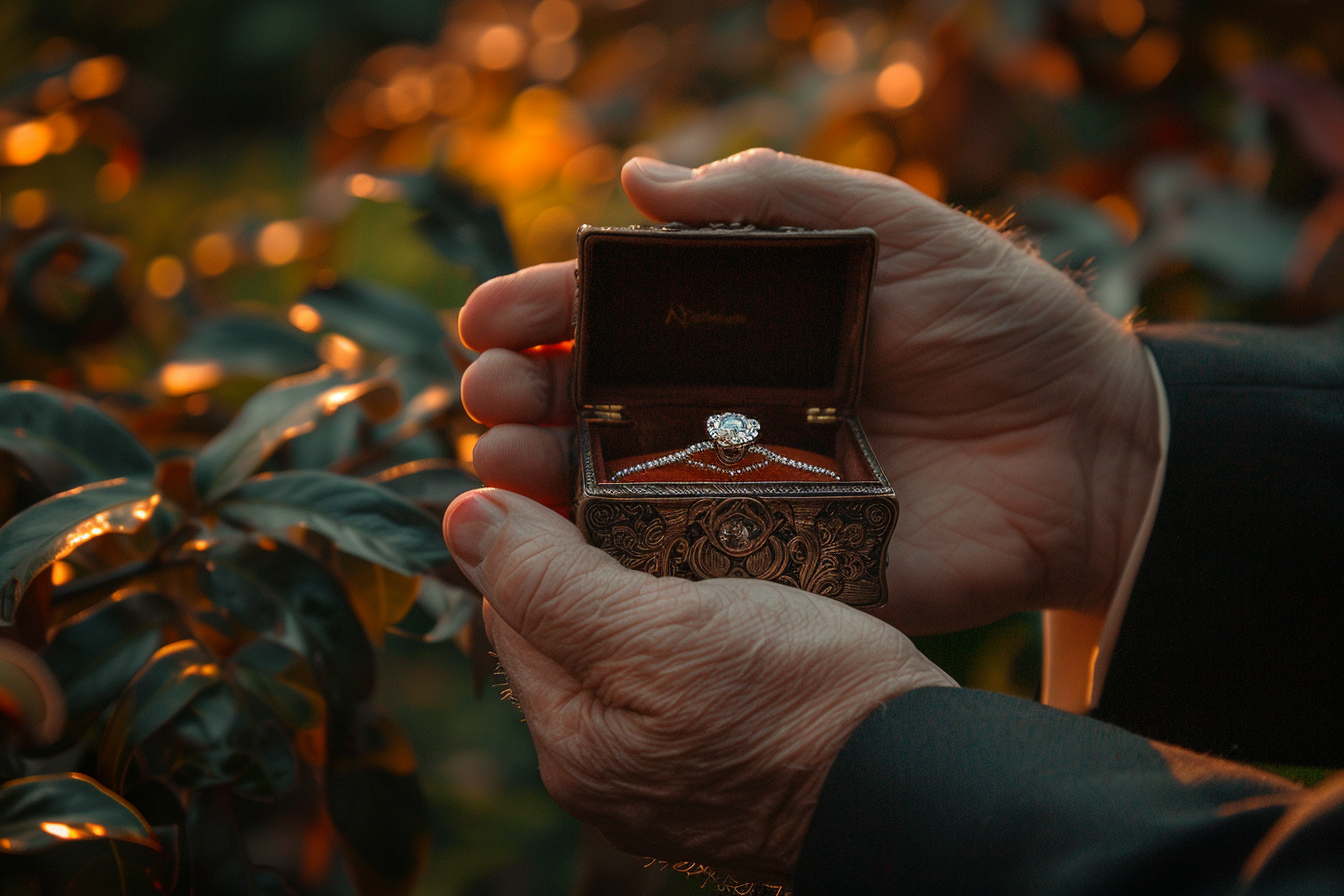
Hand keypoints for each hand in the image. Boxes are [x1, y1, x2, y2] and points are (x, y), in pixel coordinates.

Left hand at [443, 487, 955, 881]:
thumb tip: (463, 518)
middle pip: (566, 626)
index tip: (576, 462)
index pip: (513, 608)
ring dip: (645, 572)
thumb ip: (551, 584)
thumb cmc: (801, 705)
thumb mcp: (661, 633)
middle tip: (643, 479)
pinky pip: (680, 661)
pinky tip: (730, 573)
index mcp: (572, 739)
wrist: (925, 784)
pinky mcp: (722, 746)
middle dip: (588, 549)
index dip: (534, 527)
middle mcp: (606, 760)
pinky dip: (692, 609)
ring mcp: (666, 761)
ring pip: (627, 638)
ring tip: (693, 514)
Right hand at [458, 149, 1160, 631]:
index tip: (486, 317)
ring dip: (543, 470)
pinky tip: (558, 546)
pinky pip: (678, 561)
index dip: (544, 307)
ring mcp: (744, 484)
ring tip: (501, 458)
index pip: (617, 311)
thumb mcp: (888, 223)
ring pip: (615, 481)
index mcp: (742, 322)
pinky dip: (611, 556)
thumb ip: (769, 196)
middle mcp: (726, 403)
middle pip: (596, 398)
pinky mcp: (779, 558)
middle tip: (487, 393)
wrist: (1090, 443)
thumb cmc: (997, 320)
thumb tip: (638, 178)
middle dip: (525, 390)